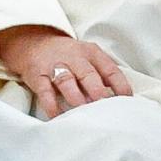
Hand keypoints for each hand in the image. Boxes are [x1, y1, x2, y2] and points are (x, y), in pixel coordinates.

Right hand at [0, 25, 132, 117]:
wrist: (34, 43)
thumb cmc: (69, 57)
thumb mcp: (88, 58)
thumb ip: (102, 75)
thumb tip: (119, 100)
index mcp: (92, 53)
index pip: (110, 70)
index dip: (120, 86)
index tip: (126, 102)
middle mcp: (75, 58)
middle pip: (88, 74)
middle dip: (97, 92)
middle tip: (105, 108)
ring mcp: (55, 66)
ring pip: (67, 81)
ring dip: (76, 98)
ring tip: (83, 113)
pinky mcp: (38, 75)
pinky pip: (45, 91)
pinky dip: (51, 105)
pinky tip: (58, 117)